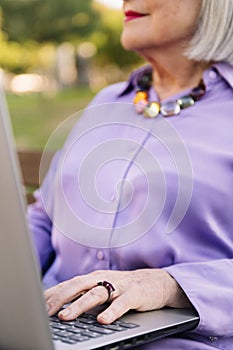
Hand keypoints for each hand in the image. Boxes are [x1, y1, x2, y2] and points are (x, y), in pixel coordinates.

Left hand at [44, 269, 190, 323]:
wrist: (156, 281)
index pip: (68, 284)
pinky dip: (112, 312)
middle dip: (60, 298)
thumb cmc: (124, 287)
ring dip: (80, 305)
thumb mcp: (102, 289)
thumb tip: (58, 308)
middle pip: (78, 286)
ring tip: (66, 317)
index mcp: (93, 278)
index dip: (52, 295)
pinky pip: (122, 304)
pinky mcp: (135, 293)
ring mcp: (119, 285)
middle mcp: (103, 279)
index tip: (38, 307)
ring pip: (96, 294)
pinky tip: (102, 321)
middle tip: (46, 312)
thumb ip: (83, 295)